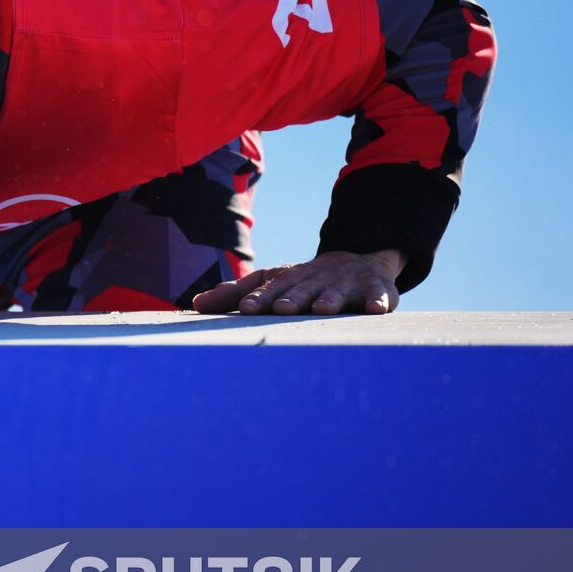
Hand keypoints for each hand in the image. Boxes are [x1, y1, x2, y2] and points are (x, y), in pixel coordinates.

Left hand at [191, 249, 404, 315]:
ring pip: (336, 293)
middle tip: (282, 309)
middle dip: (292, 299)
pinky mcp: (374, 290)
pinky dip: (377, 302)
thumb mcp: (270, 283)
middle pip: (301, 290)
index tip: (245, 309)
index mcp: (286, 280)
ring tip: (323, 309)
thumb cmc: (302, 282)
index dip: (258, 299)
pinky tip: (374, 309)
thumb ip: (234, 293)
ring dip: (330, 300)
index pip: (269, 289)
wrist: (355, 262)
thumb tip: (195, 304)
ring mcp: (344, 284)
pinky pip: (377, 296)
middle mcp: (313, 280)